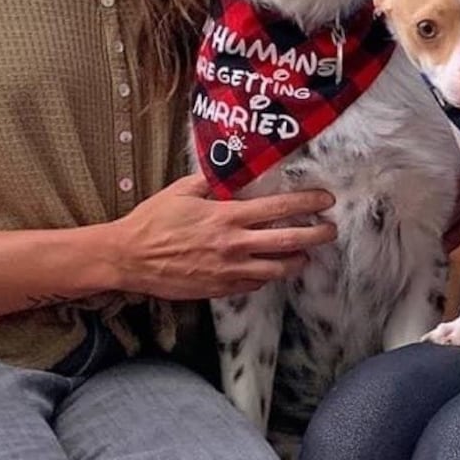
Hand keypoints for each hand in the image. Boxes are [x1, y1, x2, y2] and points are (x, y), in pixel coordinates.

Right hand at [101, 175, 335, 299]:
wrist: (129, 258)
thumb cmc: (152, 221)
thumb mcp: (181, 191)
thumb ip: (211, 181)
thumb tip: (232, 170)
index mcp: (226, 217)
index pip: (278, 208)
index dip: (307, 203)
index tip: (326, 200)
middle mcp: (233, 245)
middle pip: (288, 241)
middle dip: (316, 235)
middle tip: (331, 230)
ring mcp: (228, 270)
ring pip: (277, 269)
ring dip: (297, 261)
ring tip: (305, 254)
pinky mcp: (220, 289)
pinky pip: (254, 284)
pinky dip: (267, 276)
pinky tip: (270, 269)